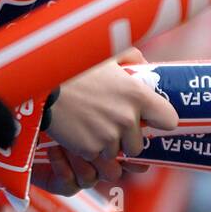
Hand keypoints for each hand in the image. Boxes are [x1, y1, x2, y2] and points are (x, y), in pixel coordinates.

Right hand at [46, 47, 177, 167]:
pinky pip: (95, 158)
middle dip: (127, 140)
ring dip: (106, 146)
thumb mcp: (107, 54)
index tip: (151, 120)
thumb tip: (147, 66)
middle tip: (110, 124)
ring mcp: (108, 137)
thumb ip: (132, 58)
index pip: (169, 120)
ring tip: (90, 125)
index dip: (160, 121)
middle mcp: (127, 119)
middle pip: (139, 146)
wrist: (40, 84)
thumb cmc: (74, 66)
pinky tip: (78, 131)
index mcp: (137, 95)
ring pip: (116, 154)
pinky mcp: (89, 150)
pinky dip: (88, 149)